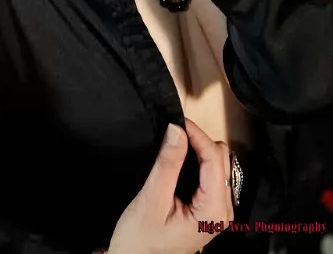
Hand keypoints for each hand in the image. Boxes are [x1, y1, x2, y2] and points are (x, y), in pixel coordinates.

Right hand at [106, 118, 232, 253]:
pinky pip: (211, 173)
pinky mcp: (208, 208)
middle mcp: (222, 211)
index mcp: (213, 212)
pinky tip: (180, 158)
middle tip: (173, 132)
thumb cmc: (141, 242)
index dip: (197, 134)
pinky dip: (197, 160)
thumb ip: (167, 164)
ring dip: (199, 149)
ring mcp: (217, 210)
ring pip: (218, 163)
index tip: (177, 121)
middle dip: (198, 140)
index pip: (214, 159)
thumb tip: (177, 130)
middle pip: (221, 158)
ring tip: (175, 143)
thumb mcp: (151, 200)